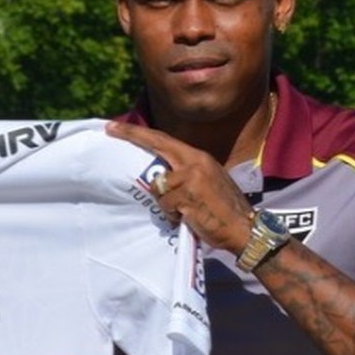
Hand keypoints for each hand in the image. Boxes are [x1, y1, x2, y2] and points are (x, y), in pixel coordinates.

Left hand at [106, 120, 252, 254]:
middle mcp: (195, 162)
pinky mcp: (188, 197)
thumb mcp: (207, 182)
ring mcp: (192, 178)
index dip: (139, 133)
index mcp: (199, 158)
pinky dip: (172, 215)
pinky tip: (188, 219)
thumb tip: (159, 178)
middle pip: (157, 145)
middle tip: (110, 129)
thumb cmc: (223, 211)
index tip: (117, 126)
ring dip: (166, 204)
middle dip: (132, 135)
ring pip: (158, 186)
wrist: (245, 229)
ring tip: (184, 212)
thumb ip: (186, 175)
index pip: (164, 140)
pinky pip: (165, 205)